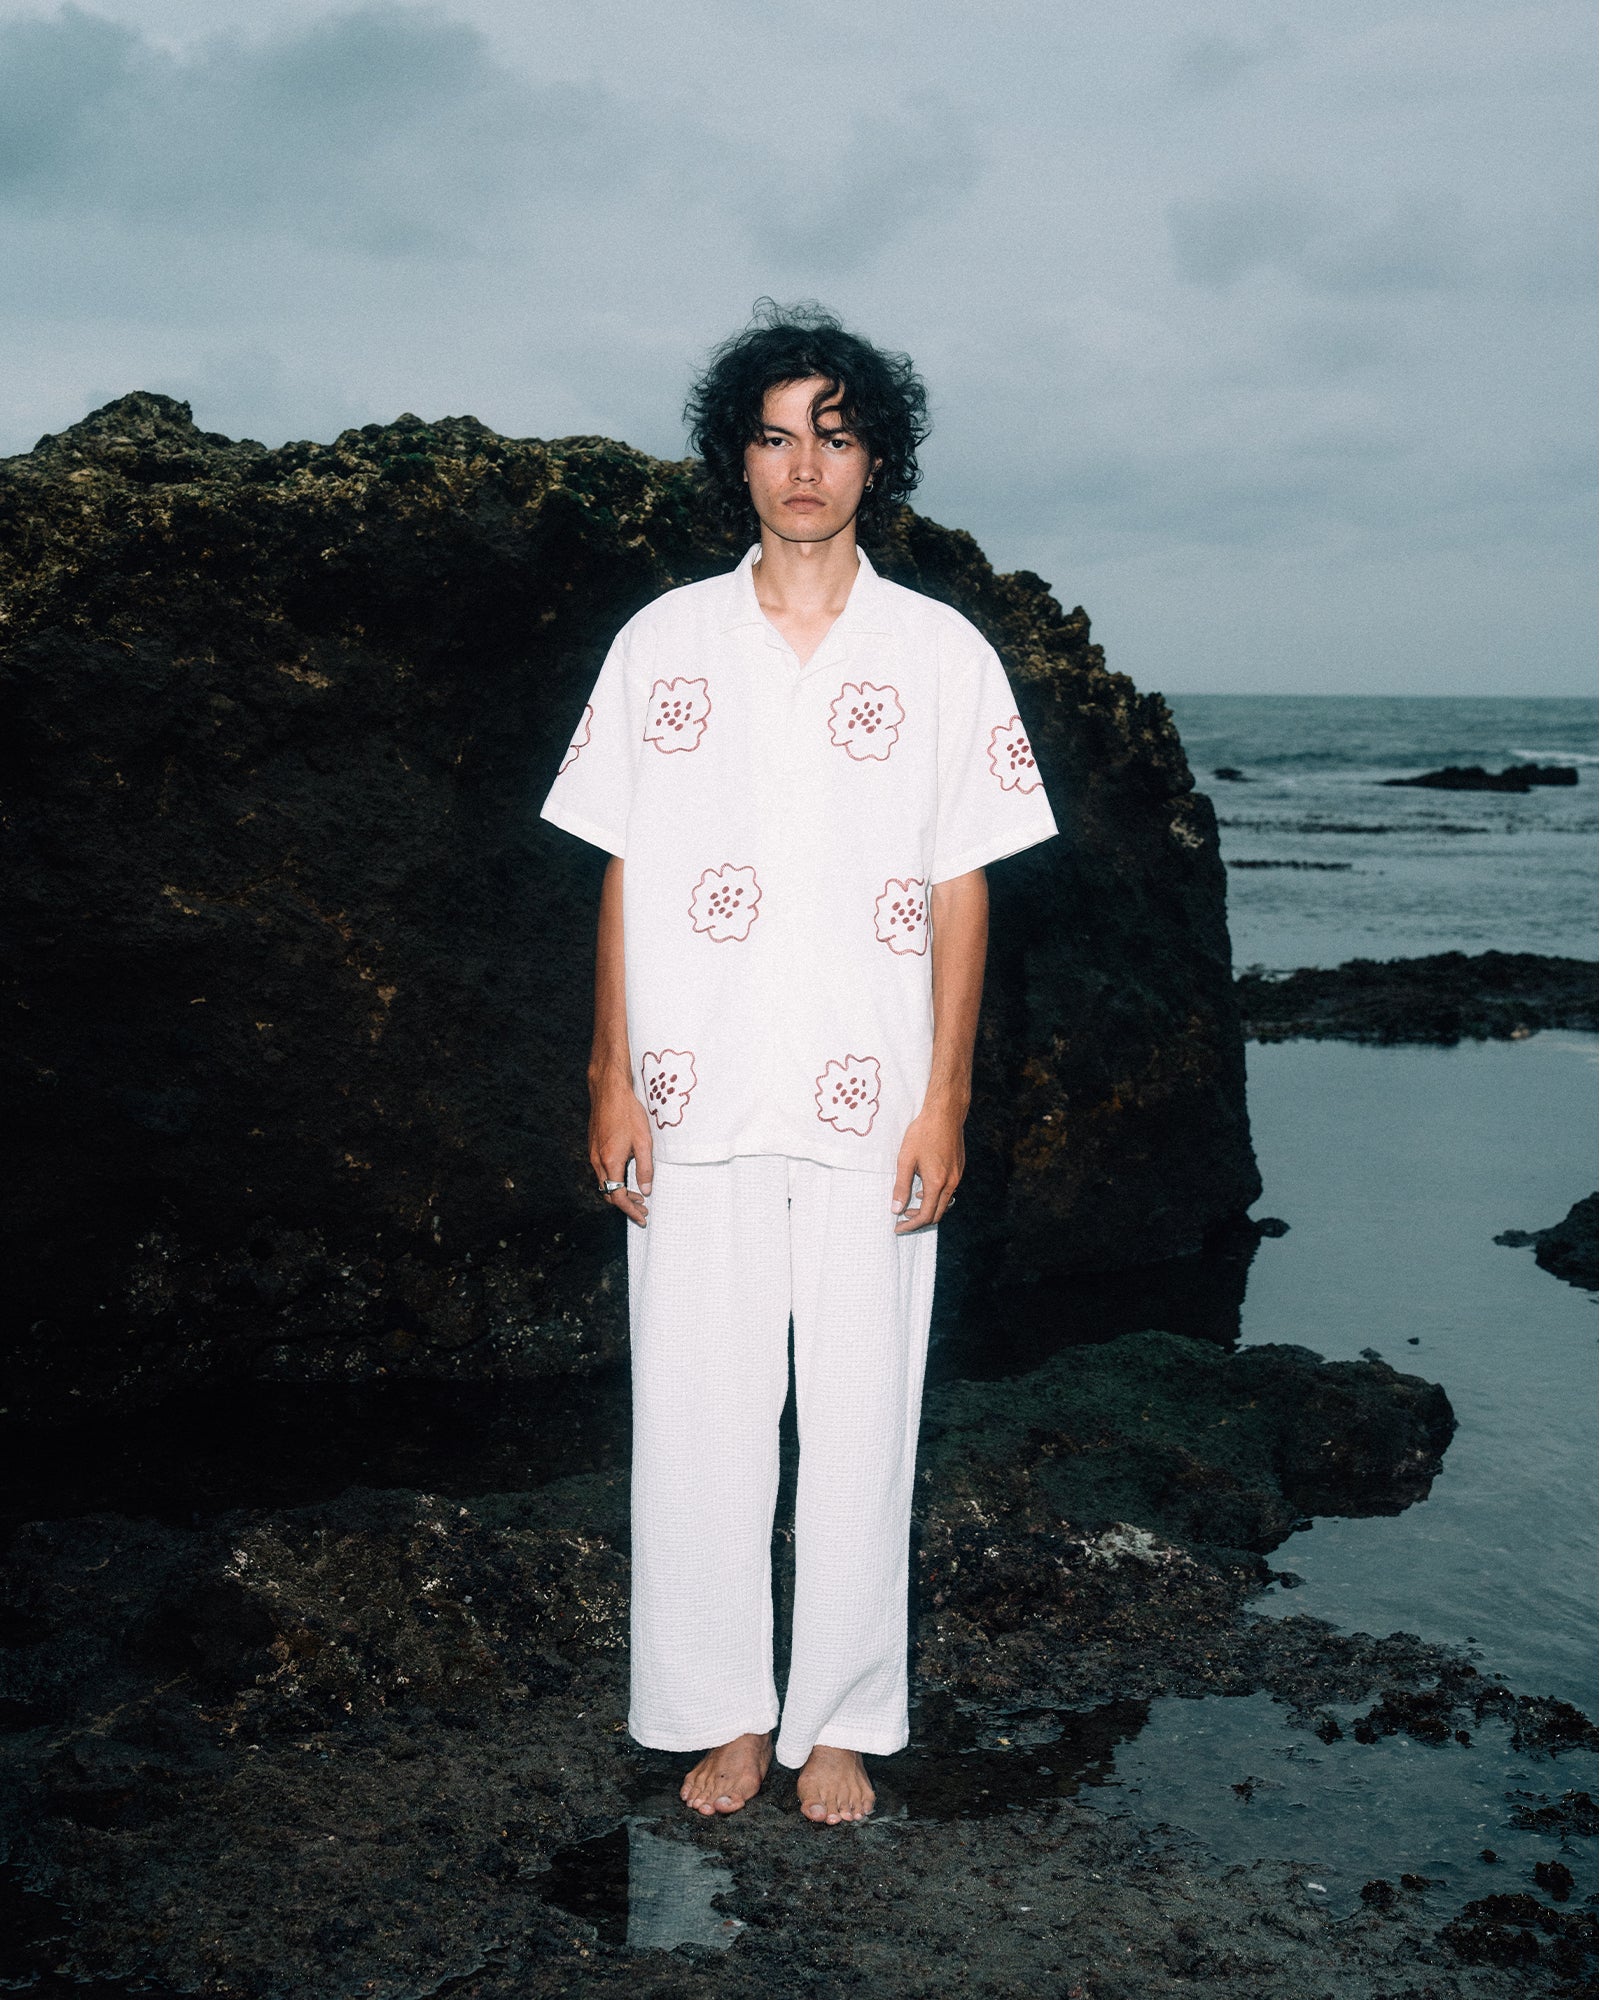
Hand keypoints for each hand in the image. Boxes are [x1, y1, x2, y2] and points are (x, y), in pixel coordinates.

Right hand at [588, 1068, 652, 1225]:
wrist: (610, 1091)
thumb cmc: (628, 1113)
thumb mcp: (644, 1142)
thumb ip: (645, 1168)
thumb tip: (646, 1189)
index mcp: (610, 1161)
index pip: (617, 1196)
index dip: (630, 1210)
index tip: (641, 1217)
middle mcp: (597, 1160)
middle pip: (608, 1193)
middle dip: (625, 1204)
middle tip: (643, 1207)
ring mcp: (593, 1152)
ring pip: (604, 1182)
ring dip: (619, 1191)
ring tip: (637, 1194)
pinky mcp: (594, 1145)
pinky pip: (601, 1170)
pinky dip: (614, 1179)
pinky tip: (627, 1174)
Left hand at [891, 1102, 964, 1232]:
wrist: (945, 1113)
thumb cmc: (923, 1133)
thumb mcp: (905, 1160)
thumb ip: (901, 1186)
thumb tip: (896, 1209)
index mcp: (937, 1183)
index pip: (925, 1215)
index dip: (911, 1225)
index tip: (898, 1227)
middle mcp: (951, 1182)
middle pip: (937, 1214)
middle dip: (919, 1220)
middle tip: (902, 1219)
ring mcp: (958, 1175)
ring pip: (945, 1202)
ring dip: (929, 1208)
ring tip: (911, 1204)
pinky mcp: (959, 1168)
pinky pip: (949, 1190)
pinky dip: (936, 1196)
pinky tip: (924, 1188)